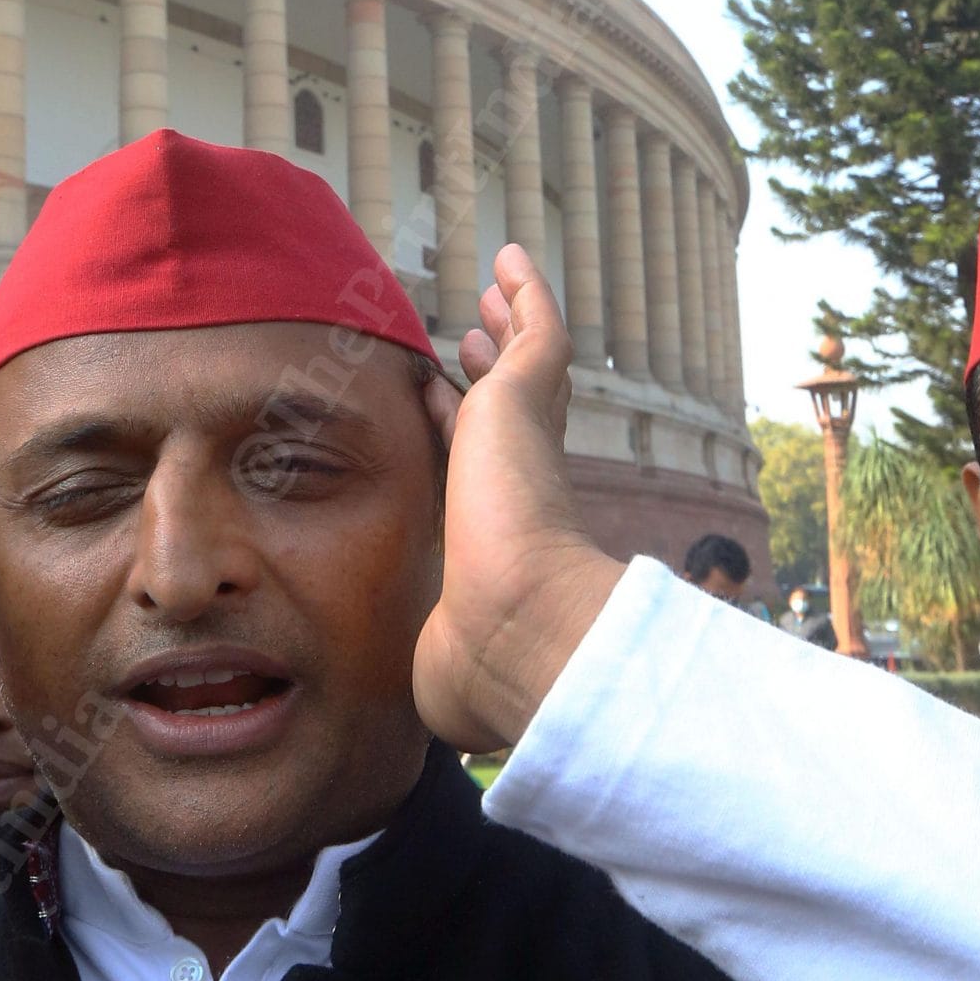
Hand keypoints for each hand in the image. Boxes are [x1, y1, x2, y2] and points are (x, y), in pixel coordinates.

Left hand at [413, 247, 622, 750]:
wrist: (513, 631)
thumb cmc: (479, 663)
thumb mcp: (446, 665)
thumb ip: (448, 675)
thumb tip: (457, 725)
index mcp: (494, 535)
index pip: (479, 472)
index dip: (461, 434)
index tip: (443, 401)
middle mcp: (515, 483)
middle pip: (507, 412)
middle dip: (491, 371)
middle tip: (472, 333)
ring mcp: (524, 440)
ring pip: (521, 364)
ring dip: (505, 323)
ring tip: (488, 288)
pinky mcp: (528, 401)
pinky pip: (535, 328)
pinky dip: (528, 291)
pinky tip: (510, 255)